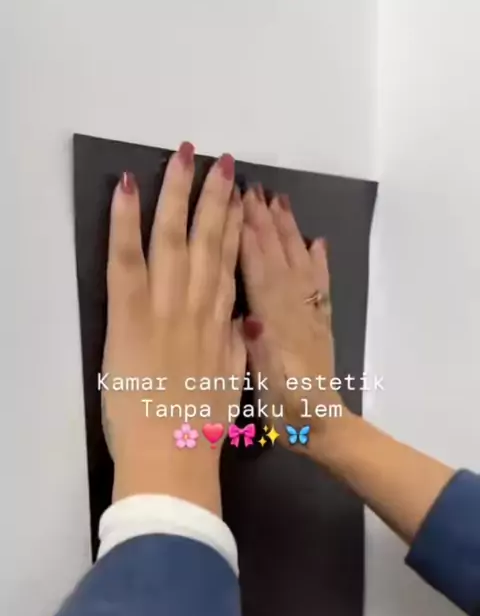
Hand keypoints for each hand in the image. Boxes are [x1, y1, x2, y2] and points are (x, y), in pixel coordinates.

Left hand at [102, 143, 244, 512]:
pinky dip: (126, 222)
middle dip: (215, 197)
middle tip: (221, 161)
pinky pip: (127, 260)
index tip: (241, 198)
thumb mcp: (231, 386)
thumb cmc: (202, 432)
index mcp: (221, 325)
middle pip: (209, 241)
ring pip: (173, 239)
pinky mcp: (131, 316)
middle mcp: (198, 307)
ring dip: (179, 193)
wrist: (175, 457)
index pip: (230, 265)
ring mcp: (166, 308)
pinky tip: (128, 187)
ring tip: (185, 155)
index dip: (235, 228)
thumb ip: (236, 348)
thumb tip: (244, 323)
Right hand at [240, 187, 349, 458]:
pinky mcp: (321, 324)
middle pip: (278, 257)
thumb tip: (246, 318)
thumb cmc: (283, 411)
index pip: (256, 269)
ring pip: (298, 262)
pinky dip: (319, 261)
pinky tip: (317, 241)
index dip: (245, 235)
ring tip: (280, 199)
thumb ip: (257, 351)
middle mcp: (293, 311)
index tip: (234, 200)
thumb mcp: (262, 386)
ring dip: (288, 230)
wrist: (321, 428)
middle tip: (252, 187)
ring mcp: (310, 315)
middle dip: (264, 221)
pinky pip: (320, 285)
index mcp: (273, 324)